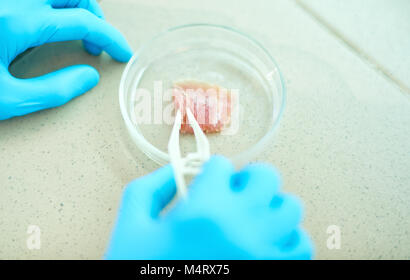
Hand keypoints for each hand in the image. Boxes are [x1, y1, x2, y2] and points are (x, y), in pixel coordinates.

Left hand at [0, 0, 131, 127]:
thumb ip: (55, 89)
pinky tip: (46, 12)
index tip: (123, 53)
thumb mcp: (8, 102)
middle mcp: (8, 2)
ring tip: (77, 21)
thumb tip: (89, 76)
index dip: (108, 37)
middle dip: (92, 12)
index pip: (80, 22)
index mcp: (17, 25)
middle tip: (95, 41)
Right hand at [105, 156, 312, 259]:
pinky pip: (302, 245)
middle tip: (234, 190)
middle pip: (266, 176)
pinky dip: (290, 237)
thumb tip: (176, 170)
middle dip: (248, 177)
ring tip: (254, 214)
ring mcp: (263, 252)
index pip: (221, 166)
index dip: (211, 171)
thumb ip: (152, 187)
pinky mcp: (273, 271)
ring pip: (291, 207)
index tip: (207, 182)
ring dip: (272, 204)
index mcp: (204, 211)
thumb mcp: (132, 223)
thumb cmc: (143, 269)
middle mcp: (240, 227)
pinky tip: (268, 240)